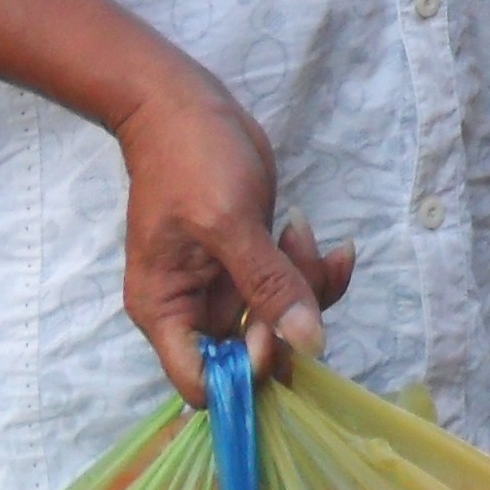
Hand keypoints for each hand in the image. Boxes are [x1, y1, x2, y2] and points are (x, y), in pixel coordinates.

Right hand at [111, 69, 356, 401]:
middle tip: (297, 266)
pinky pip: (293, 290)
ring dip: (307, 286)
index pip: (203, 383)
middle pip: (254, 353)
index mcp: (167, 312)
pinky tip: (321, 239)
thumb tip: (310, 344)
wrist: (185, 105)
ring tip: (300, 232)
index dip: (244, 374)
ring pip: (283, 321)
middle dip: (288, 316)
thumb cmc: (191, 162)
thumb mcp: (229, 222)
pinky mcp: (253, 265)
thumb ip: (269, 286)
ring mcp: (226, 287)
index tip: (273, 335)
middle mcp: (195, 310)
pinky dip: (313, 271)